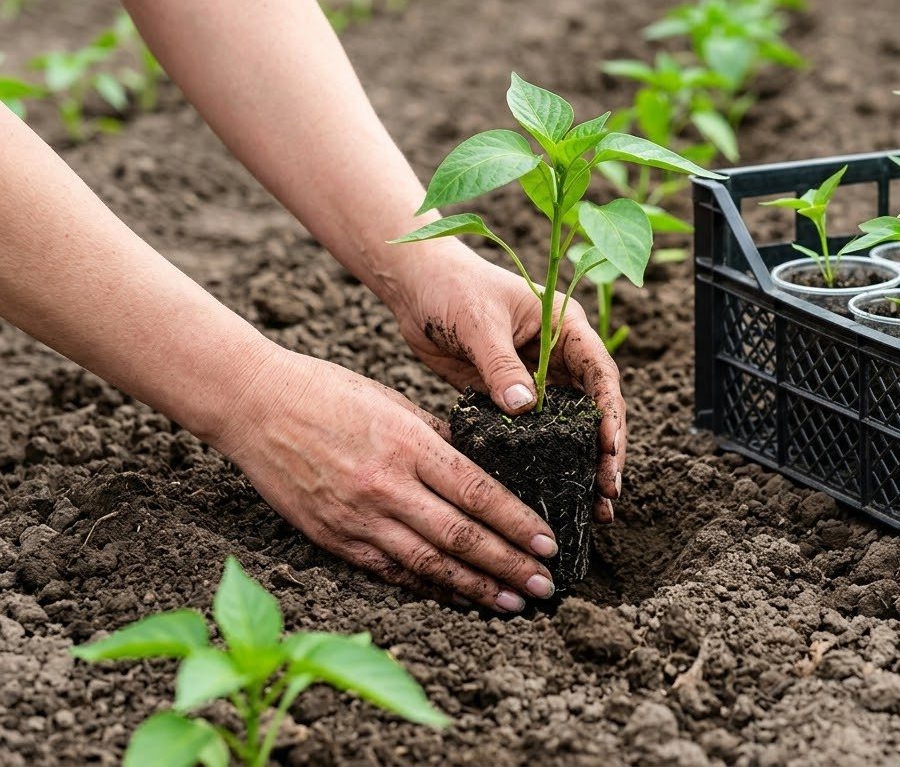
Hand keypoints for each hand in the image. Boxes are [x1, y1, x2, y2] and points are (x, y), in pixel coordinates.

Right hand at [213, 347, 561, 613]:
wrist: (253, 404)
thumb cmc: (327, 392)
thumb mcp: (394, 403)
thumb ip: (440, 439)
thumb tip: (486, 467)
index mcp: (408, 444)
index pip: (478, 492)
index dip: (518, 523)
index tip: (550, 543)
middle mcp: (385, 486)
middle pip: (461, 537)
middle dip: (509, 565)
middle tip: (545, 586)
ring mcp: (356, 517)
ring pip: (429, 564)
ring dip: (476, 587)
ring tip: (512, 603)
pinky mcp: (332, 538)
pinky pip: (390, 571)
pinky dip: (429, 588)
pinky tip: (458, 597)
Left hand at [388, 247, 625, 521]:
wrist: (417, 287)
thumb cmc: (453, 287)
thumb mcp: (478, 322)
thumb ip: (501, 364)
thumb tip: (525, 407)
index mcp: (566, 328)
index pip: (600, 374)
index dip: (609, 413)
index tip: (609, 449)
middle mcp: (561, 357)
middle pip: (595, 409)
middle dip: (606, 451)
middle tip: (608, 492)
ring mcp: (539, 380)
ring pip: (571, 428)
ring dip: (583, 463)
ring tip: (596, 506)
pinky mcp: (512, 397)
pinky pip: (536, 433)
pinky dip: (548, 461)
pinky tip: (554, 491)